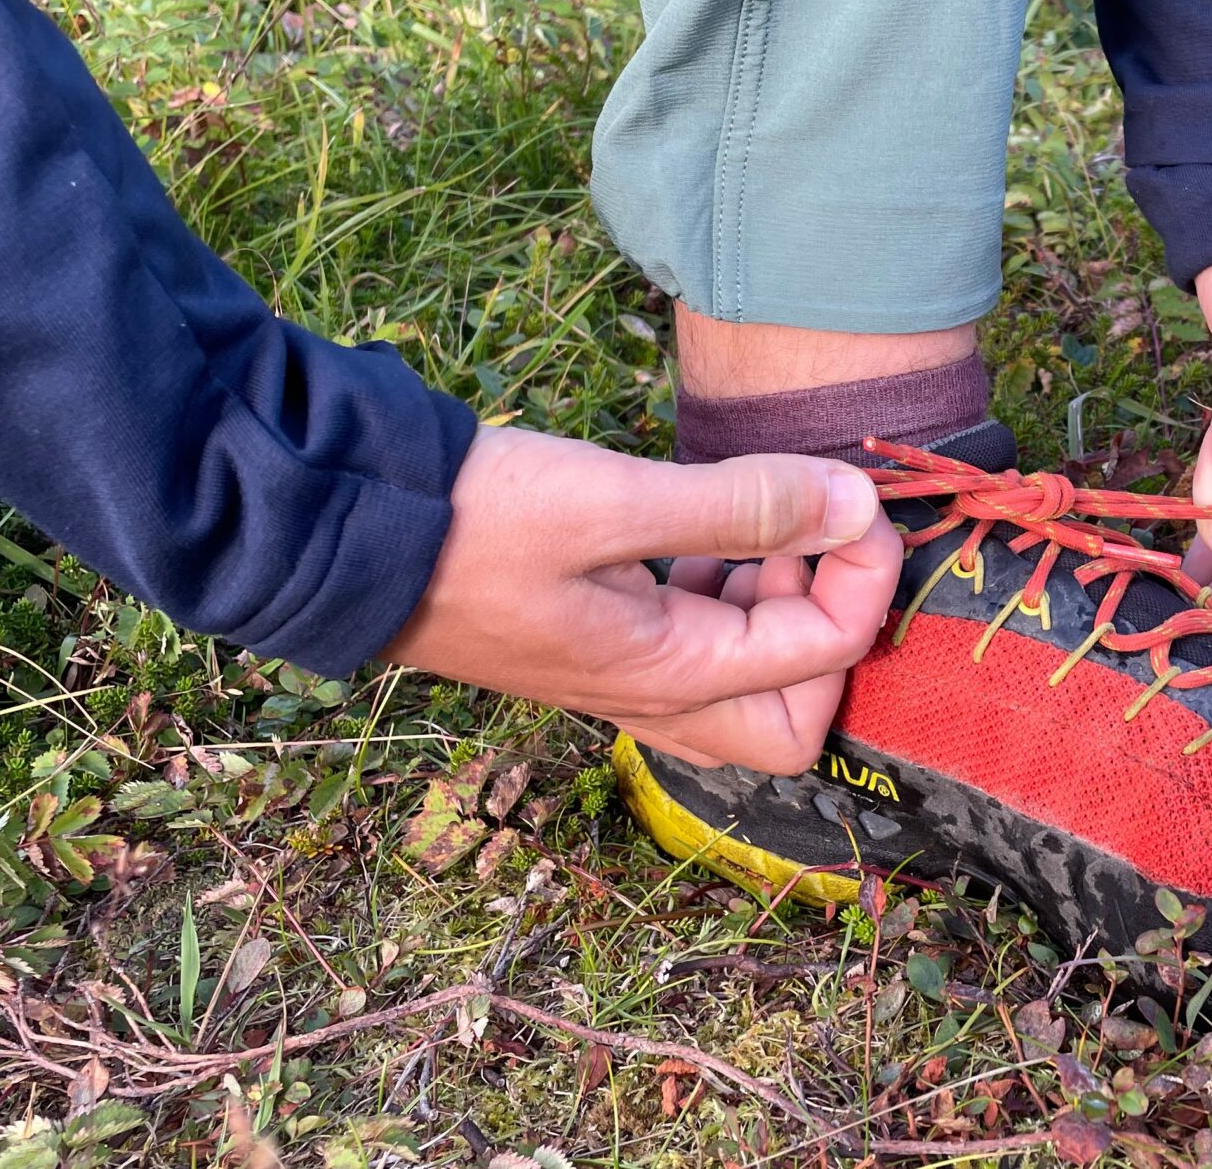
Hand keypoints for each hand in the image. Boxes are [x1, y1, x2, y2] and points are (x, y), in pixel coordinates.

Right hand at [382, 425, 901, 772]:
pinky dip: (722, 593)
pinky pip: (695, 645)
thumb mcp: (616, 500)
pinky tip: (696, 529)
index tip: (853, 493)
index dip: (865, 572)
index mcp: (672, 676)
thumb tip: (856, 502)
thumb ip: (742, 505)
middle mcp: (655, 699)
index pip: (828, 654)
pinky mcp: (596, 644)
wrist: (346, 534)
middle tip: (800, 537)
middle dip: (828, 630)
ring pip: (746, 682)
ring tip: (748, 520)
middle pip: (794, 718)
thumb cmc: (477, 519)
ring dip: (776, 604)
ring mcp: (623, 678)